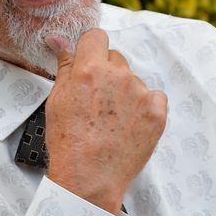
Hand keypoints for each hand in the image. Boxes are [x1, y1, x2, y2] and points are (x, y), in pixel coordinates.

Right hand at [44, 29, 166, 214]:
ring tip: (111, 122)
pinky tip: (129, 126)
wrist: (89, 179)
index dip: (91, 50)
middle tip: (96, 102)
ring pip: (133, 80)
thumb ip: (65, 65)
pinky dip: (145, 108)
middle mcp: (118, 76)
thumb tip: (57, 38)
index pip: (96, 37)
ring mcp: (140, 93)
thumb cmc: (67, 142)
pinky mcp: (157, 112)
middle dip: (107, 74)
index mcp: (89, 69)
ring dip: (125, 93)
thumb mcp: (57, 100)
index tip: (88, 65)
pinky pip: (154, 98)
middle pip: (116, 58)